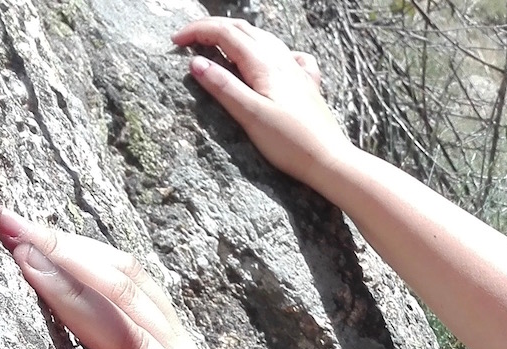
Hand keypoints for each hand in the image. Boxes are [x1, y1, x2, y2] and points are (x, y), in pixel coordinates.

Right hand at [172, 18, 349, 184]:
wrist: (330, 161)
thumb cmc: (292, 143)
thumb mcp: (250, 115)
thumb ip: (223, 87)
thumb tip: (196, 63)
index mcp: (265, 63)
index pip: (225, 32)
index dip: (197, 31)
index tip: (175, 42)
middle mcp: (282, 60)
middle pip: (243, 30)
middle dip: (212, 29)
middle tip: (189, 40)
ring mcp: (297, 71)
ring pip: (263, 39)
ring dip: (237, 36)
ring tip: (218, 45)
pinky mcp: (308, 87)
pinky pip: (288, 56)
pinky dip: (270, 50)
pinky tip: (272, 59)